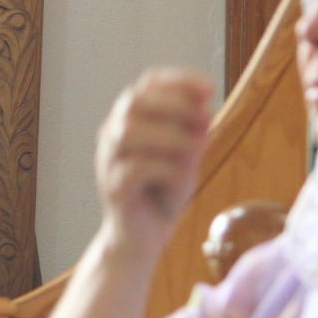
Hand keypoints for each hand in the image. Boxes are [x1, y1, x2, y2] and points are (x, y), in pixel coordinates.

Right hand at [95, 68, 212, 251]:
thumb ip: (193, 131)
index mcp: (129, 121)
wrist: (144, 237)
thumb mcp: (186, 154)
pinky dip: (165, 168)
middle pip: (133, 101)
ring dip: (170, 136)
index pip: (145, 85)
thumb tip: (203, 108)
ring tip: (195, 150)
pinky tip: (180, 177)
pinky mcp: (113, 189)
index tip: (209, 89)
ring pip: (129, 132)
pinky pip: (135, 168)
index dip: (177, 81)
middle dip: (174, 104)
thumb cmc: (163, 191)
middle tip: (206, 119)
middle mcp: (112, 136)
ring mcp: (108, 162)